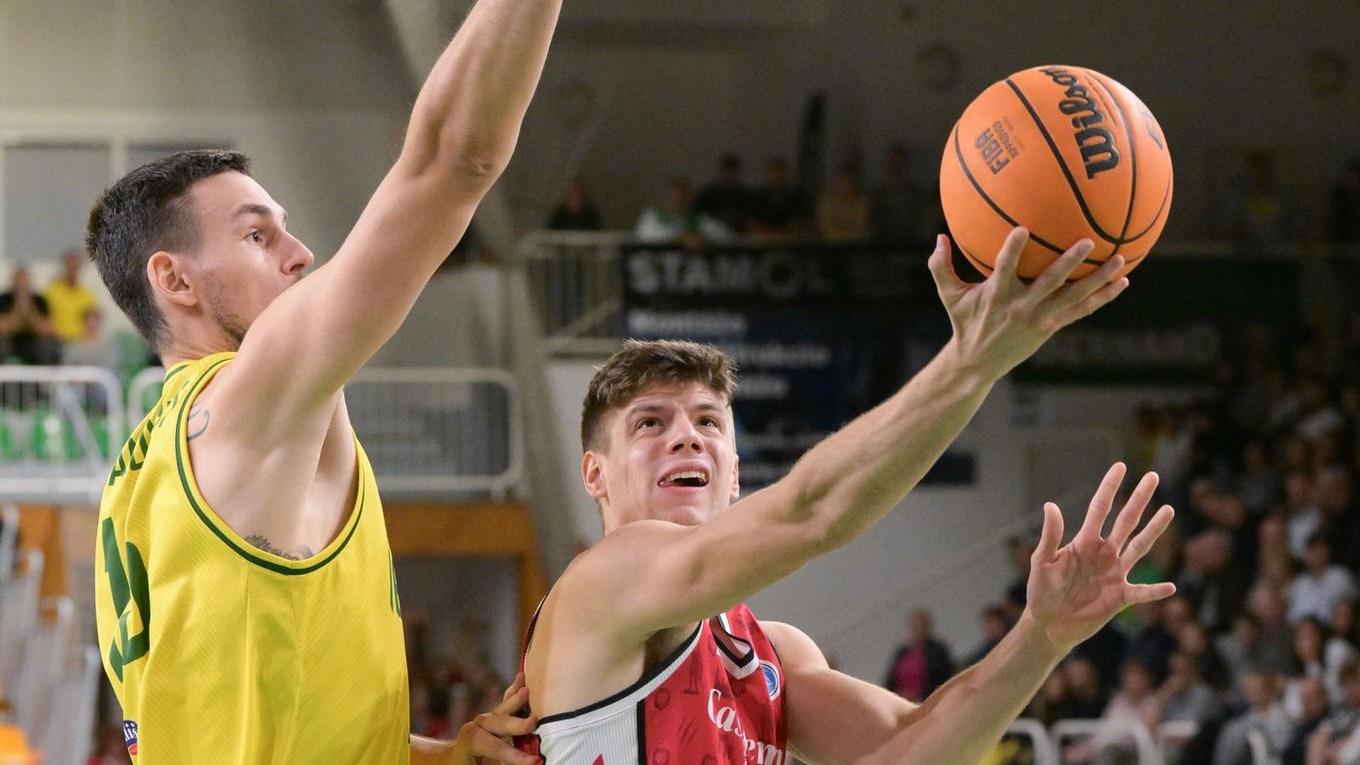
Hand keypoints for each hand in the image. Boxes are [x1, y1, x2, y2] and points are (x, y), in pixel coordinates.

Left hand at [451, 673, 538, 764]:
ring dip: (516, 701)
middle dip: (517, 724)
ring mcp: (486, 720)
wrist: (453, 760)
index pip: (493, 746)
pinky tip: (523, 677)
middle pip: (498, 724)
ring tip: (528, 691)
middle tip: (534, 722)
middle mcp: (477, 726)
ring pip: (503, 710)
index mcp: (470, 741)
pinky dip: (514, 691)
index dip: (513, 755)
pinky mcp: (495, 717)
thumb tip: (527, 764)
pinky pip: (506, 702)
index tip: (533, 761)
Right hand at [927, 228, 1128, 379]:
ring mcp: (1040, 318)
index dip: (1014, 249)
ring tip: (1120, 260)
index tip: (1023, 229)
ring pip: (1074, 297)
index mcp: (996, 295)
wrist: (977, 363)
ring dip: (1098, 279)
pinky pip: (1082, 310)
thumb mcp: (949, 295)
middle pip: (1051, 282)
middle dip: (1071, 262)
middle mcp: (1021, 306)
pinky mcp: (1051, 327)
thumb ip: (941, 267)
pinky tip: (1122, 283)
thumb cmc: (964, 322)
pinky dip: (1103, 297)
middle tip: (1089, 241)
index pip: (1005, 268)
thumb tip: (938, 237)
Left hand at [1025, 463, 1174, 651]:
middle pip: (1126, 521)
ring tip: (1168, 510)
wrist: (1048, 622)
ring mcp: (1115, 573)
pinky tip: (1171, 586)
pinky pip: (1142, 592)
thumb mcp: (1042, 562)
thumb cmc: (1042, 590)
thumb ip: (1051, 536)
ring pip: (1140, 547)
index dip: (1109, 487)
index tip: (1121, 466)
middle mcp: (1104, 553)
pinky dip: (1155, 591)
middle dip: (1139, 499)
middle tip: (1153, 476)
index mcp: (1085, 541)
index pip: (1101, 509)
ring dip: (1154, 530)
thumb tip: (1051, 505)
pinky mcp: (1121, 597)